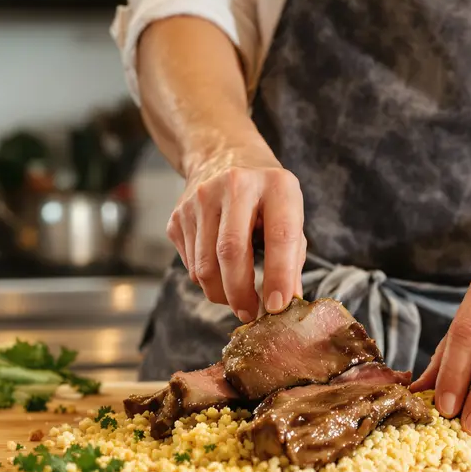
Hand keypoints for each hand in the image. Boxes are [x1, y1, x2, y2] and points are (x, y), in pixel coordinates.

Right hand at [166, 147, 305, 321]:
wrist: (223, 157)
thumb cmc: (266, 196)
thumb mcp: (290, 214)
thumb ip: (292, 257)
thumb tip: (287, 303)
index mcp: (276, 184)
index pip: (280, 236)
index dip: (279, 275)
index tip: (277, 307)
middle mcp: (235, 185)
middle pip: (231, 252)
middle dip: (241, 293)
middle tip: (250, 315)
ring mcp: (199, 199)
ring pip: (204, 266)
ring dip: (221, 294)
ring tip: (237, 299)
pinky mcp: (178, 215)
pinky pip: (190, 264)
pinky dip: (206, 280)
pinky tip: (219, 273)